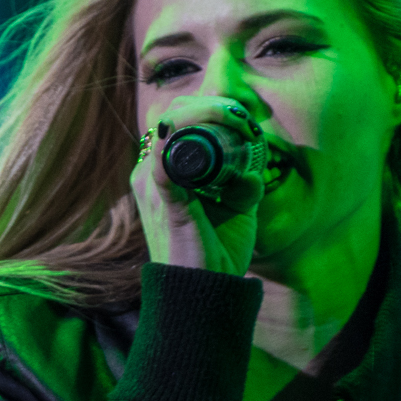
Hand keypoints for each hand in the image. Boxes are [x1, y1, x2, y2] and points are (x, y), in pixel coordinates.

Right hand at [130, 96, 265, 276]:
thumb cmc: (215, 252)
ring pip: (171, 127)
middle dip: (210, 107)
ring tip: (239, 124)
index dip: (207, 109)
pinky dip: (187, 139)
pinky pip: (166, 164)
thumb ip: (242, 188)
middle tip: (242, 120)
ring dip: (208, 116)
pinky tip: (215, 129)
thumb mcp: (235, 212)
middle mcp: (149, 174)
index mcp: (160, 174)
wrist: (207, 292)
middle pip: (172, 116)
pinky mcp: (165, 203)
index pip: (175, 121)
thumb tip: (251, 172)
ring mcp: (153, 187)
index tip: (241, 119)